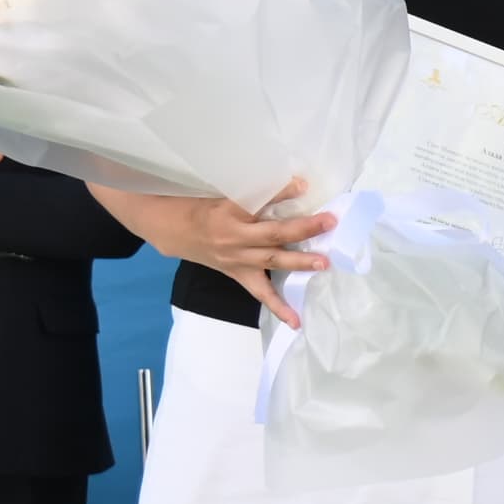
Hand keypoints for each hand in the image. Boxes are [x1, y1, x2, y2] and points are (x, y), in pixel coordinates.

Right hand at [91, 178, 339, 324]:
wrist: (174, 230)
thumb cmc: (201, 205)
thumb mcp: (222, 191)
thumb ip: (254, 191)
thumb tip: (295, 183)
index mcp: (228, 210)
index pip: (258, 200)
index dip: (280, 192)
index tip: (303, 184)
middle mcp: (233, 236)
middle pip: (271, 234)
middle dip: (302, 229)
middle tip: (329, 222)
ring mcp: (236, 259)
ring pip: (271, 261)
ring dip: (299, 263)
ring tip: (323, 263)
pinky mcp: (238, 274)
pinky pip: (260, 294)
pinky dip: (279, 308)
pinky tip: (296, 321)